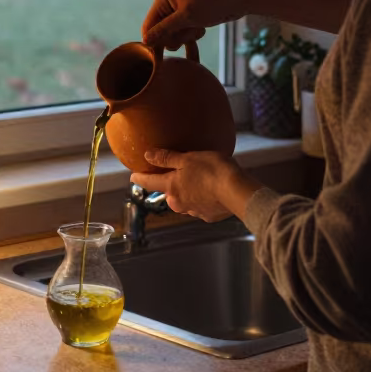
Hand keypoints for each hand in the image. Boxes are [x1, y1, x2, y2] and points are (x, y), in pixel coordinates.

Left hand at [131, 149, 260, 222]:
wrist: (237, 191)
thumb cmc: (212, 170)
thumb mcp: (188, 158)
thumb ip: (167, 158)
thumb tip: (147, 155)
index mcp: (171, 187)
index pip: (149, 182)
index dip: (140, 178)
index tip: (133, 176)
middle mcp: (179, 202)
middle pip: (169, 194)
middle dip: (172, 186)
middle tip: (179, 174)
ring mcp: (193, 211)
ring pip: (185, 201)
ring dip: (189, 193)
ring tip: (200, 182)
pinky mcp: (209, 216)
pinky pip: (202, 206)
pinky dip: (204, 199)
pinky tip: (213, 191)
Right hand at [141, 0, 239, 50]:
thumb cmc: (212, 3)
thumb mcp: (186, 17)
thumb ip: (163, 30)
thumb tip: (145, 41)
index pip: (148, 26)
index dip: (155, 40)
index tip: (166, 51)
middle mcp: (168, 3)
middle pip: (160, 33)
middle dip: (175, 37)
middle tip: (189, 31)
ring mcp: (179, 11)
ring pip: (173, 36)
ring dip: (186, 37)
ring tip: (198, 27)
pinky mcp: (190, 18)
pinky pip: (184, 34)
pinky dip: (193, 35)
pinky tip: (202, 28)